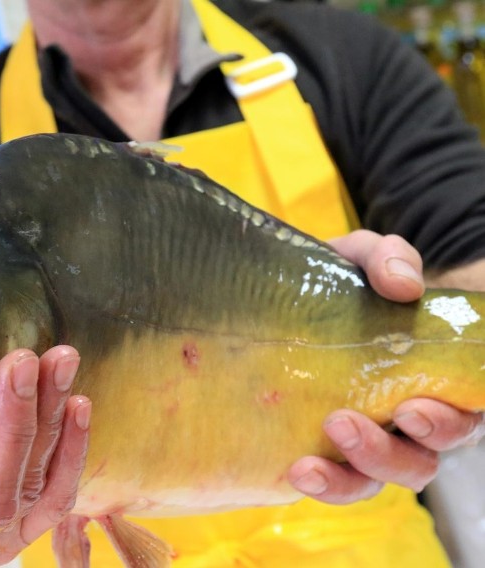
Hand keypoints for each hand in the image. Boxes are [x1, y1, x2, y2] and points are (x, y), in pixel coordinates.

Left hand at [287, 230, 484, 503]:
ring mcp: (372, 437)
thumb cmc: (349, 281)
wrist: (300, 296)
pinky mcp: (331, 450)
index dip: (449, 421)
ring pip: (381, 480)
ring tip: (310, 463)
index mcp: (438, 375)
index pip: (466, 411)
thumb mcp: (363, 257)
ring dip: (351, 477)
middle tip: (345, 423)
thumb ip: (387, 258)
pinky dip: (324, 484)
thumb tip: (403, 285)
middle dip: (390, 452)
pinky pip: (339, 482)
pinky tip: (296, 471)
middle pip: (424, 458)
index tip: (413, 409)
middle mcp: (412, 416)